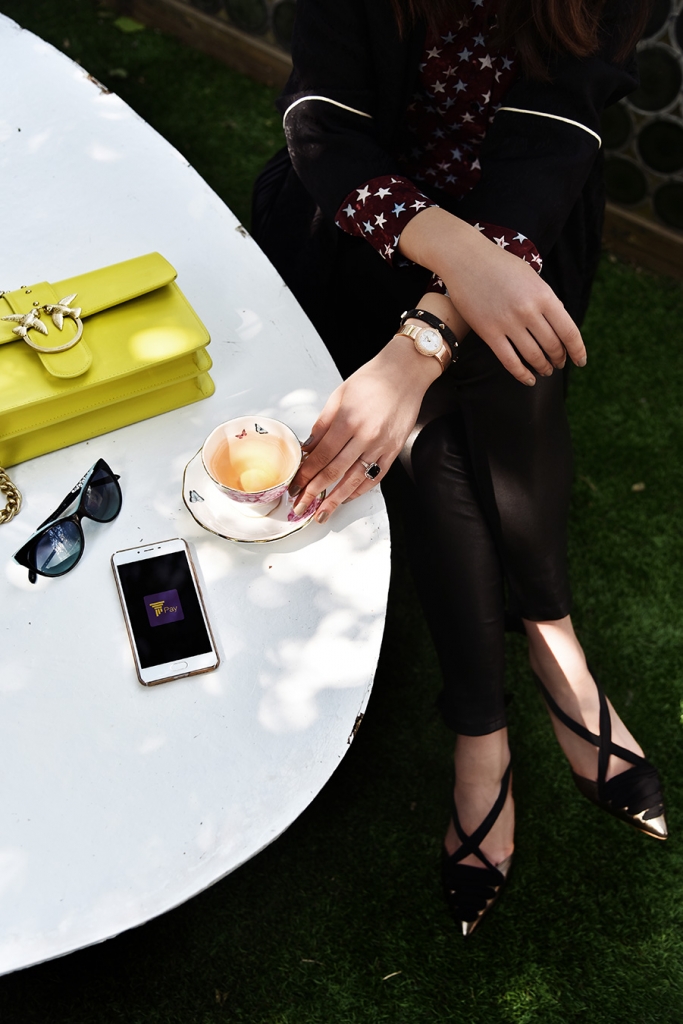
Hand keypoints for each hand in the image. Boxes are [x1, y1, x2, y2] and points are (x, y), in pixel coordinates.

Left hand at [290, 333, 441, 522]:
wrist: (405, 372)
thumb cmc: (373, 379)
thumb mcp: (339, 395)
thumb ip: (322, 424)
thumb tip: (308, 448)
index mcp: (347, 420)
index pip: (320, 456)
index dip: (305, 475)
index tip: (294, 487)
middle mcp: (365, 436)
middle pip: (334, 472)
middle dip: (314, 493)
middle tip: (300, 506)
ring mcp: (381, 445)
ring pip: (354, 480)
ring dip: (336, 499)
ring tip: (322, 513)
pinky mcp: (394, 450)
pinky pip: (375, 476)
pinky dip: (360, 489)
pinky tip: (347, 497)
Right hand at [399, 207, 586, 384]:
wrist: (466, 259)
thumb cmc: (501, 266)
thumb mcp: (532, 277)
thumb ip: (547, 300)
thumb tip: (560, 324)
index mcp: (544, 295)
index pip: (569, 331)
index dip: (577, 350)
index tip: (580, 361)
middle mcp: (529, 311)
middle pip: (552, 345)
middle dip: (559, 359)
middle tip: (559, 364)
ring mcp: (508, 323)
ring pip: (533, 356)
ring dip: (542, 367)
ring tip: (546, 371)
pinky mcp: (489, 332)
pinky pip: (509, 361)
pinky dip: (522, 374)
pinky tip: (528, 380)